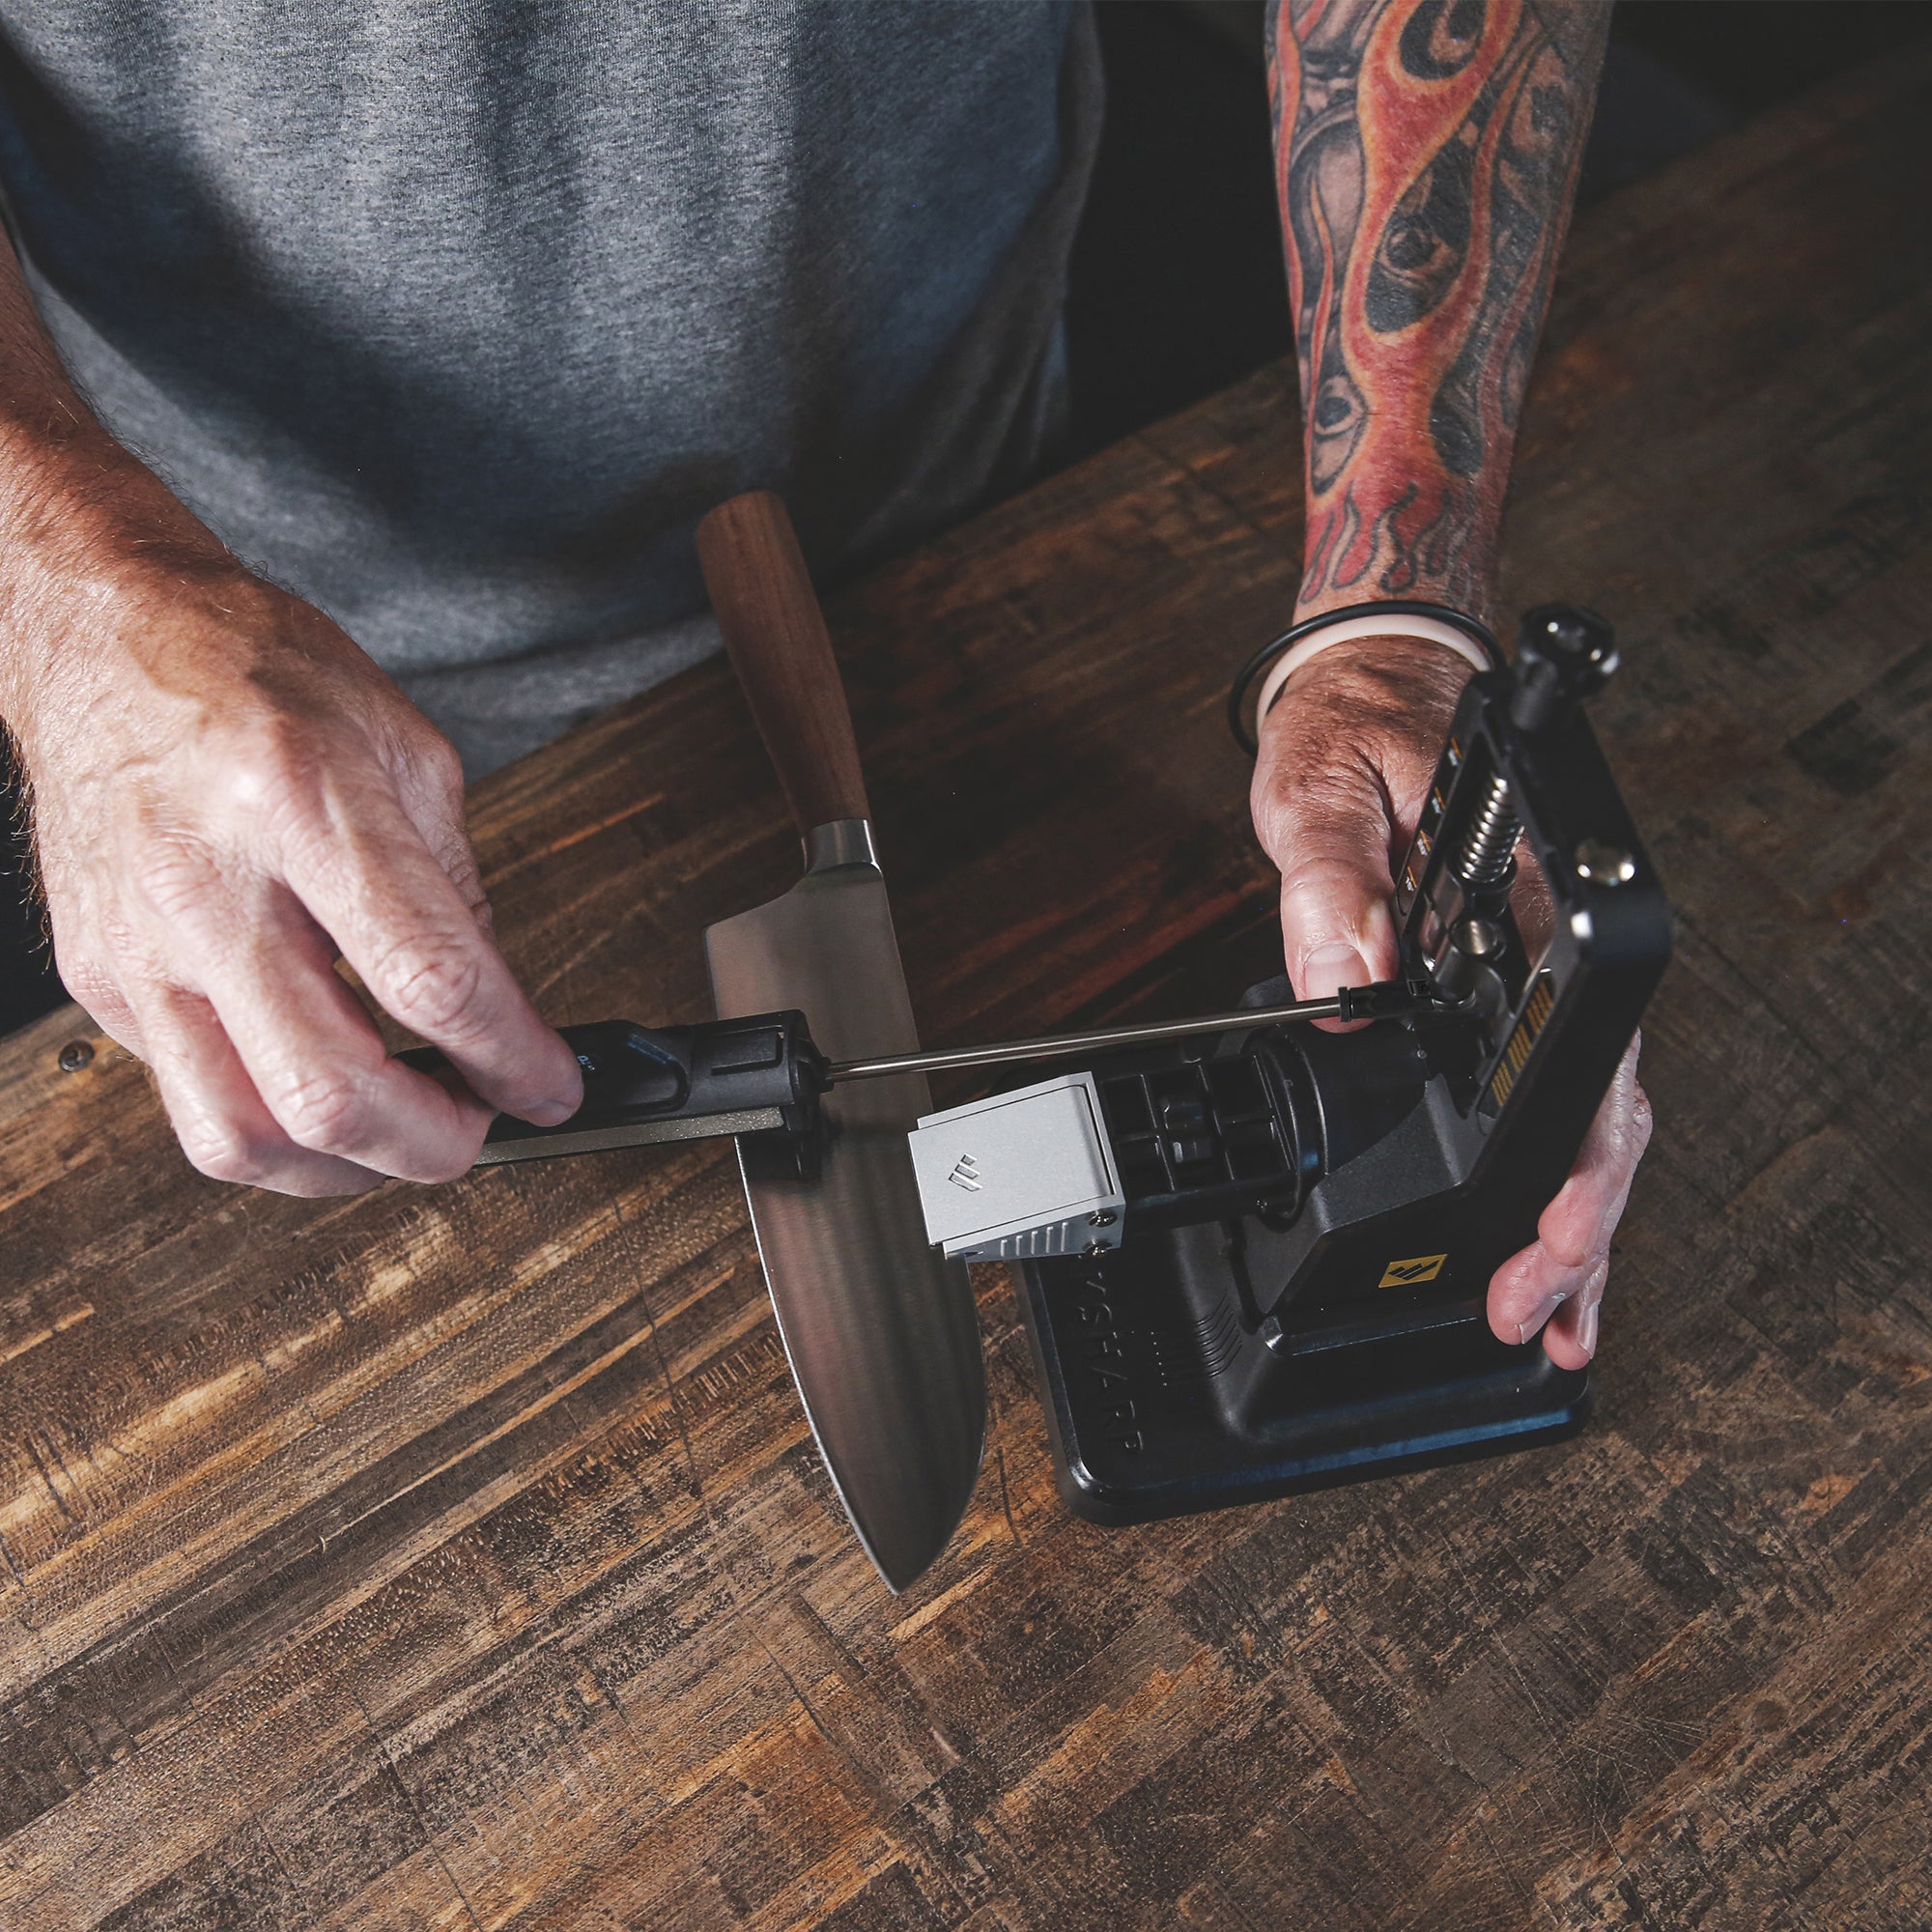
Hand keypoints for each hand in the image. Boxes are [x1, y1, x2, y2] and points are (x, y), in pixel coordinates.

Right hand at [4, 523, 582, 1196]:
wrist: (103, 635)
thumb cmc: (253, 671)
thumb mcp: (405, 748)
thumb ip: (457, 890)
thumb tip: (500, 1007)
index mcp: (304, 807)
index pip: (430, 981)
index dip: (511, 1058)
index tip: (552, 1088)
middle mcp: (210, 886)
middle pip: (328, 1092)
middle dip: (434, 1145)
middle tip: (483, 1128)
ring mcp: (141, 946)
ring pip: (240, 1136)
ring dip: (346, 1171)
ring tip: (403, 1137)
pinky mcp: (102, 981)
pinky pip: (189, 1099)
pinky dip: (274, 1125)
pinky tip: (322, 1089)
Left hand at [1249, 633, 1651, 1364]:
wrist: (1371, 688)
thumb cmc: (1358, 726)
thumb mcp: (1321, 787)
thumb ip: (1332, 879)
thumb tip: (1345, 978)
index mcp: (1527, 897)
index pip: (1578, 1044)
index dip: (1576, 1156)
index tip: (1544, 1233)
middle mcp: (1542, 947)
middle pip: (1598, 1110)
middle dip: (1577, 1227)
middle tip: (1536, 1313)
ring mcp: (1526, 980)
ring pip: (1582, 1122)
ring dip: (1573, 1228)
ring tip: (1552, 1322)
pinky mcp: (1494, 999)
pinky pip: (1535, 1101)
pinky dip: (1539, 1185)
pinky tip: (1534, 1248)